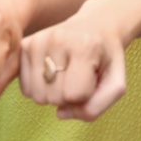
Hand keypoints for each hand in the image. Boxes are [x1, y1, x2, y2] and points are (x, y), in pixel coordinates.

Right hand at [19, 0, 128, 120]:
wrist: (95, 26)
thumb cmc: (105, 58)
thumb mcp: (115, 82)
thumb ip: (97, 106)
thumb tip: (61, 113)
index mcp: (84, 46)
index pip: (75, 94)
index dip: (86, 95)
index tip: (91, 78)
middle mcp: (57, 39)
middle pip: (54, 97)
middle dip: (69, 96)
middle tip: (78, 77)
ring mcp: (37, 41)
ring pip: (37, 96)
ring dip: (53, 94)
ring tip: (65, 75)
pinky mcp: (24, 45)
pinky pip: (25, 89)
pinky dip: (39, 88)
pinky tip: (51, 73)